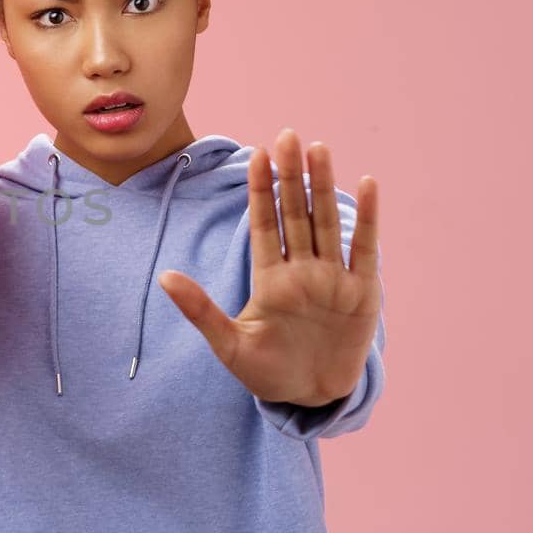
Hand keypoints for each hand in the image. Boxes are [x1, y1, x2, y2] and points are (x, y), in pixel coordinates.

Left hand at [157, 128, 380, 406]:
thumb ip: (199, 309)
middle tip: (287, 135)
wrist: (309, 397)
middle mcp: (302, 270)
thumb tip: (164, 276)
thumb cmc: (266, 371)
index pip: (264, 224)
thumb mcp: (228, 343)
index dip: (261, 190)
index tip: (256, 154)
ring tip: (319, 149)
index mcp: (270, 278)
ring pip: (327, 223)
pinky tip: (368, 183)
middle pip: (296, 214)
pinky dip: (367, 218)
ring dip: (323, 187)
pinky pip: (364, 249)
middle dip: (291, 177)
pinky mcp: (362, 293)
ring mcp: (333, 278)